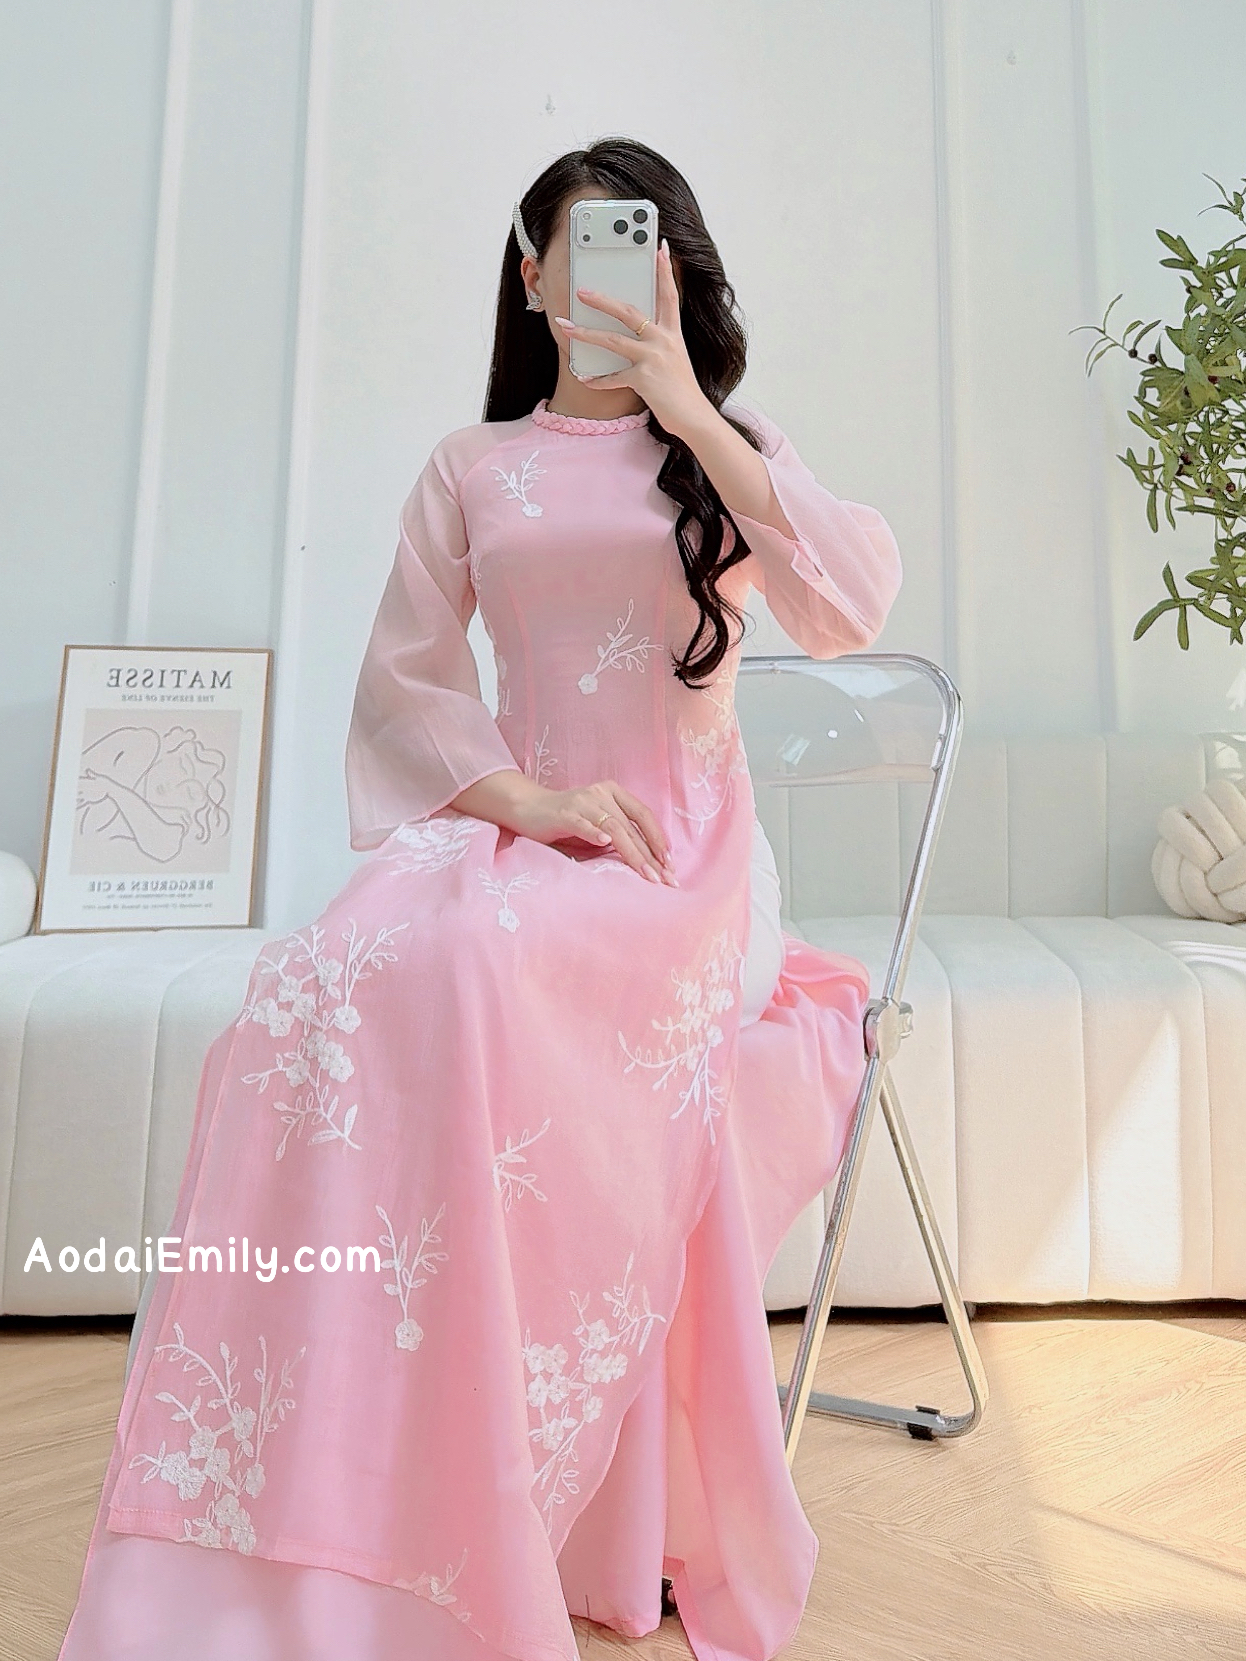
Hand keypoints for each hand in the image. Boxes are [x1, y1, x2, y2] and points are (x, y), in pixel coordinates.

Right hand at [514, 780, 677, 886]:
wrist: (528, 808)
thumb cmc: (566, 822)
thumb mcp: (598, 827)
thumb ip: (619, 837)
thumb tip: (648, 862)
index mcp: (614, 793)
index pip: (643, 816)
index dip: (659, 840)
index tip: (670, 865)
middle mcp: (601, 794)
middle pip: (632, 826)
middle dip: (650, 855)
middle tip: (664, 879)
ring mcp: (582, 802)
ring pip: (614, 828)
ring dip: (632, 853)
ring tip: (646, 873)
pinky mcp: (564, 814)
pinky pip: (582, 823)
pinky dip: (594, 833)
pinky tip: (604, 844)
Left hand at [552, 240, 711, 440]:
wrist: (694, 416)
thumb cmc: (682, 390)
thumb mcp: (676, 358)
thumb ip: (660, 342)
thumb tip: (639, 333)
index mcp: (673, 332)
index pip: (669, 295)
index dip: (665, 271)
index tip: (661, 248)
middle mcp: (663, 340)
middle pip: (628, 312)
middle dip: (602, 300)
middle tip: (582, 291)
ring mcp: (653, 358)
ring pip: (612, 340)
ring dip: (585, 334)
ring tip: (566, 327)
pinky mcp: (644, 378)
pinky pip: (613, 377)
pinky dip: (596, 379)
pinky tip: (583, 378)